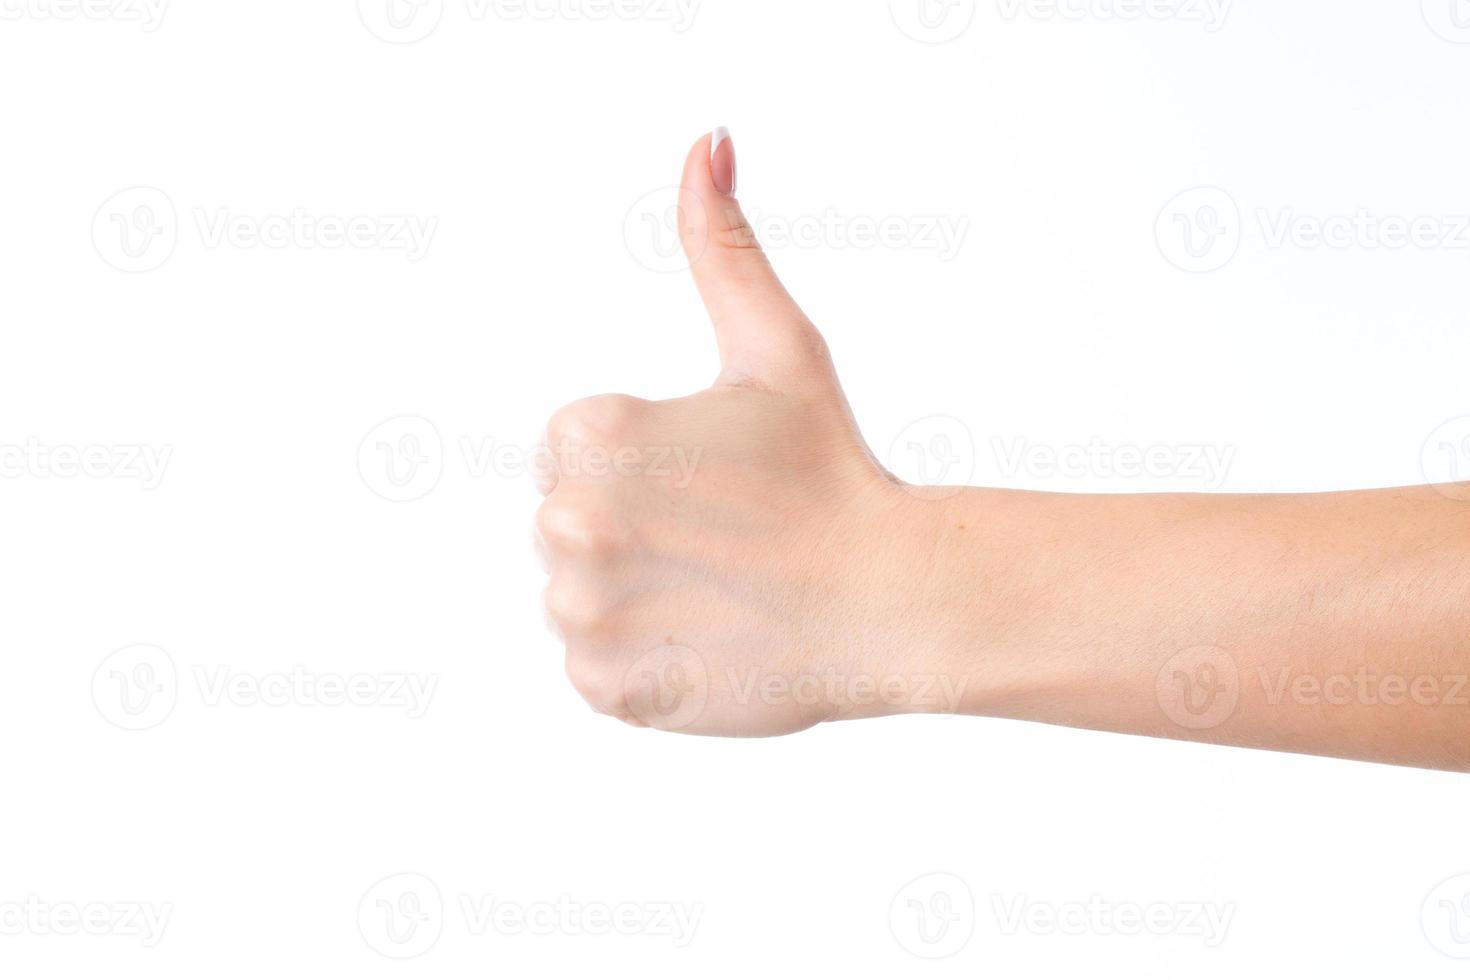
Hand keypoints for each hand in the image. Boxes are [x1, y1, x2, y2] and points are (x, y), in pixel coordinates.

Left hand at [536, 130, 947, 735]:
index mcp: (591, 435)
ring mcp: (584, 616)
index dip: (643, 461)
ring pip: (574, 593)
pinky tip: (705, 635)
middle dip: (630, 524)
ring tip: (714, 586)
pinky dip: (638, 659)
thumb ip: (721, 243)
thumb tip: (707, 140)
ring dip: (630, 594)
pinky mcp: (607, 689)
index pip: (569, 447)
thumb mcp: (776, 345)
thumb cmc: (832, 469)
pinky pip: (591, 664)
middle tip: (720, 534)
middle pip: (563, 520)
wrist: (893, 599)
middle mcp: (568, 525)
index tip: (709, 478)